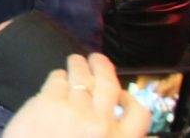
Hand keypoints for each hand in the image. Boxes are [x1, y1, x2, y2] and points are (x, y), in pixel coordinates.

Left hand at [4, 53, 148, 137]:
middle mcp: (101, 125)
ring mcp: (76, 111)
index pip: (139, 113)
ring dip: (79, 65)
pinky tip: (56, 79)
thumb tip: (129, 129)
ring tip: (75, 62)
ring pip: (81, 76)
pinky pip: (57, 79)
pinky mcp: (49, 102)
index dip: (130, 99)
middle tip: (97, 59)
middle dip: (103, 67)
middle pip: (108, 84)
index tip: (121, 94)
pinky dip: (58, 76)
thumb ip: (112, 137)